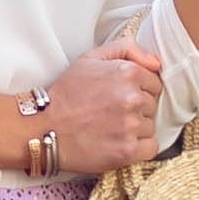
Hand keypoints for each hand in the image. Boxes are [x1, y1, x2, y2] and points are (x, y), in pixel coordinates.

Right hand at [43, 31, 163, 173]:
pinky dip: (138, 147)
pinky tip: (118, 142)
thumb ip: (126, 49)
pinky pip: (151, 148)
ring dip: (134, 129)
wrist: (43, 128)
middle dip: (135, 109)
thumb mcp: (90, 58)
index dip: (137, 90)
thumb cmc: (66, 93)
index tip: (118, 97)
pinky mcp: (128, 150)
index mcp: (127, 73)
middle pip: (152, 105)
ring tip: (109, 128)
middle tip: (110, 112)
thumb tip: (156, 63)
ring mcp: (131, 125)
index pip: (154, 83)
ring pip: (150, 126)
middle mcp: (132, 98)